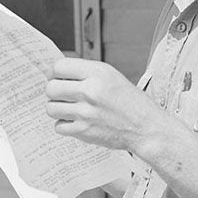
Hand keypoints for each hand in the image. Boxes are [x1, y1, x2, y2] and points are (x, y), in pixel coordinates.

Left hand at [44, 57, 163, 152]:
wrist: (146, 128)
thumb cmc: (131, 103)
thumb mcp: (112, 76)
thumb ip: (86, 73)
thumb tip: (57, 74)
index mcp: (98, 73)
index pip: (59, 67)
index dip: (55, 73)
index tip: (57, 78)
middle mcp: (90, 90)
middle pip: (51, 88)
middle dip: (54, 92)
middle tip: (63, 96)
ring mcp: (85, 112)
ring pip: (51, 108)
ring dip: (58, 109)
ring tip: (70, 110)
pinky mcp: (84, 131)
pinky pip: (58, 126)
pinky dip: (65, 125)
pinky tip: (77, 122)